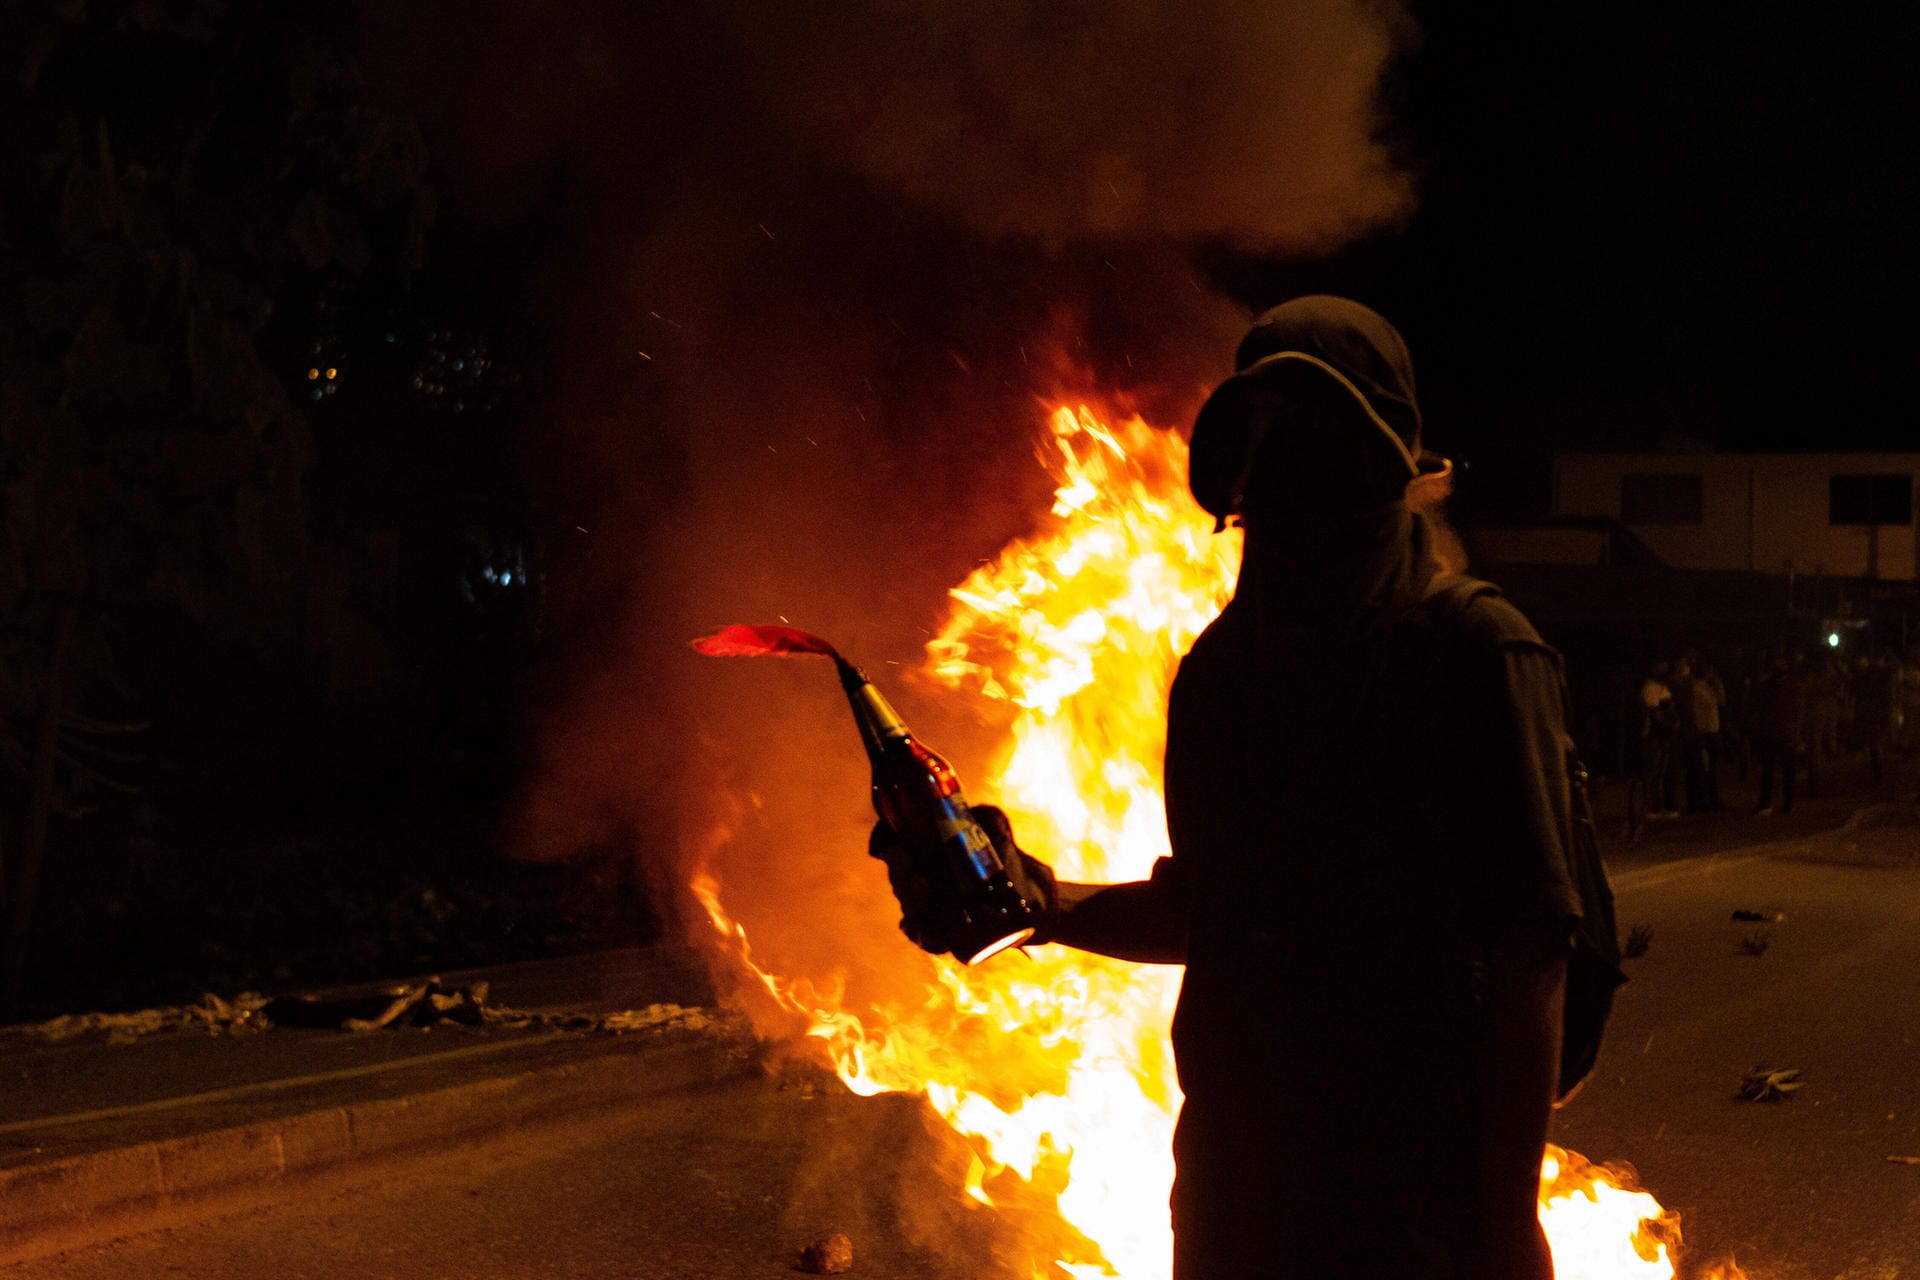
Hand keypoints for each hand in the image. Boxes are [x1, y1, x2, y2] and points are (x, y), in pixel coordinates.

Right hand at [867, 805, 1058, 954]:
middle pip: (897, 875)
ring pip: (908, 906)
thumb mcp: (998, 830)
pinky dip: (920, 933)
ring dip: (909, 899)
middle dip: (898, 870)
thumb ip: (985, 817)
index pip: (891, 843)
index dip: (882, 841)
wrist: (1033, 898)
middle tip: (907, 862)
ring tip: (923, 889)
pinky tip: (922, 928)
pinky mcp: (945, 933)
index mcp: (926, 850)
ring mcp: (932, 907)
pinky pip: (925, 936)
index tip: (889, 843)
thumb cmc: (1008, 859)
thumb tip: (973, 815)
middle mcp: (923, 878)